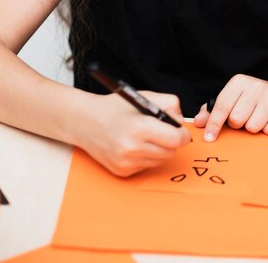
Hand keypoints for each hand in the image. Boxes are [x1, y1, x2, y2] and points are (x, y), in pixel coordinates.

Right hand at [74, 90, 190, 176]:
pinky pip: (146, 166)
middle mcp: (132, 148)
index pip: (175, 139)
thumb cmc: (115, 107)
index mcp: (139, 127)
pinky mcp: (122, 171)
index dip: (182, 134)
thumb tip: (181, 121)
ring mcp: (126, 162)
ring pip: (160, 160)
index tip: (181, 131)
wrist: (84, 121)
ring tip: (145, 136)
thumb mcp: (144, 96)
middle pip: (170, 152)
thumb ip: (169, 104)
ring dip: (159, 149)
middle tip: (163, 131)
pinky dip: (146, 156)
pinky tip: (134, 144)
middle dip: (171, 142)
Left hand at [194, 75, 267, 141]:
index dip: (214, 124)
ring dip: (253, 128)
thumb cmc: (249, 99)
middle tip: (243, 117)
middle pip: (237, 120)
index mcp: (238, 82)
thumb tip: (198, 122)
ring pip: (253, 127)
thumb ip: (212, 111)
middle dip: (237, 124)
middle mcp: (255, 86)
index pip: (222, 106)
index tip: (209, 138)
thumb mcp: (231, 99)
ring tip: (256, 118)